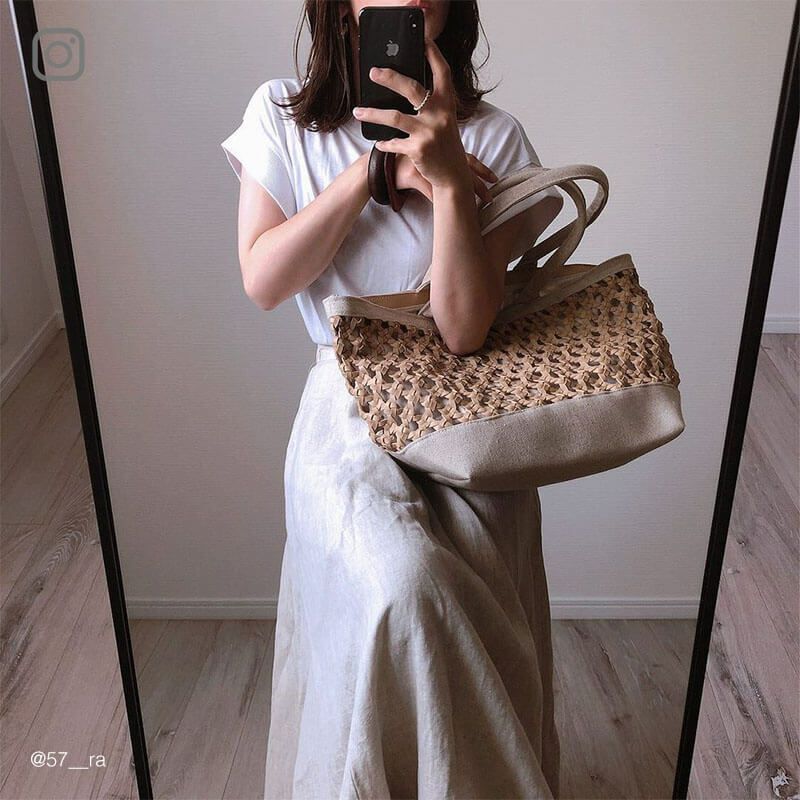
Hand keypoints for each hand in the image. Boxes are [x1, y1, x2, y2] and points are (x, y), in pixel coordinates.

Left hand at [352, 37, 476, 191]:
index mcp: (447, 104)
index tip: (423, 39)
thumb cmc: (445, 146)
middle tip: (373, 72)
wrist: (453, 176)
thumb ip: (432, 105)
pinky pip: (394, 143)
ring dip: (373, 113)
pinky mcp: (418, 149)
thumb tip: (405, 89)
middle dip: (390, 78)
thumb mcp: (444, 121)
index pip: (442, 72)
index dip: (433, 54)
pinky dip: (384, 143)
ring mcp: (428, 132)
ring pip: (394, 117)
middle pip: (411, 89)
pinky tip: (379, 142)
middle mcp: (439, 115)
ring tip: (358, 111)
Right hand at [395, 152, 498, 203]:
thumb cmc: (404, 161)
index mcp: (442, 149)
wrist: (381, 163)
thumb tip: (457, 176)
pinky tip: (450, 210)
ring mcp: (425, 166)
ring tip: (476, 207)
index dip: (482, 169)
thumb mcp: (425, 158)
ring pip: (449, 183)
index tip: (495, 179)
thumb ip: (440, 164)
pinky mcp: (413, 176)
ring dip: (464, 195)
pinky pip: (429, 190)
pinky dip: (440, 200)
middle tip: (492, 197)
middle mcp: (436, 156)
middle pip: (464, 171)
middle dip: (479, 185)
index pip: (468, 159)